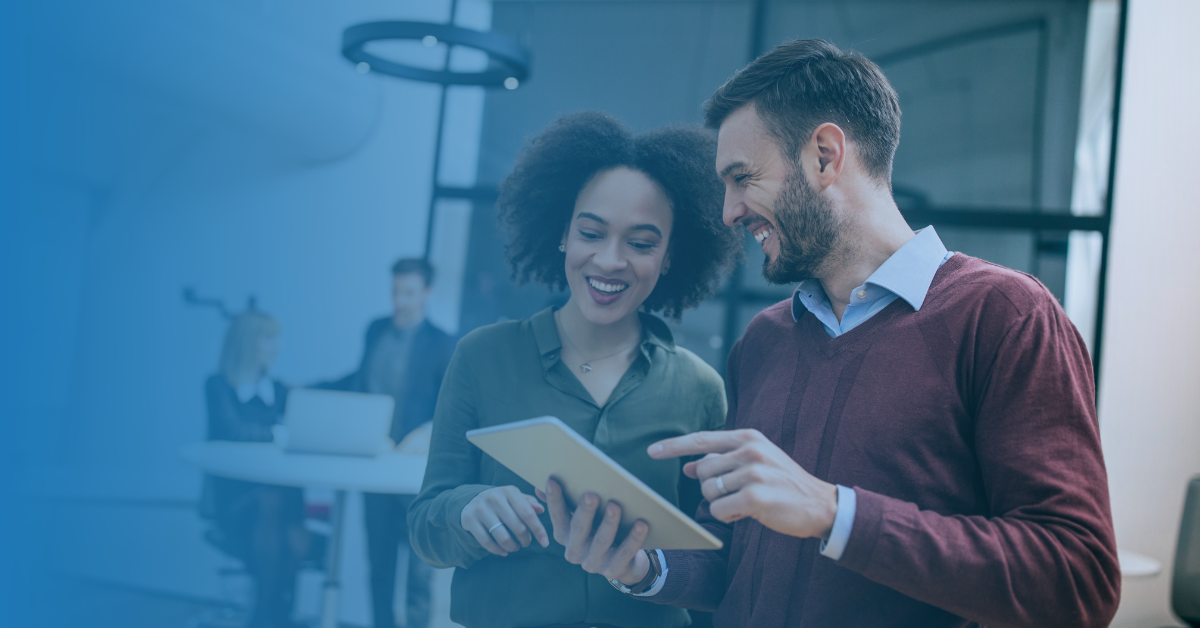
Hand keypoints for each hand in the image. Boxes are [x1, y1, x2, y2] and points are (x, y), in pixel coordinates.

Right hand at [460, 486, 548, 556]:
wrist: (472, 501)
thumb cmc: (501, 501)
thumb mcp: (514, 497)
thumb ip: (529, 503)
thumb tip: (541, 509)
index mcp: (509, 491)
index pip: (528, 513)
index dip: (538, 530)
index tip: (545, 542)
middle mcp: (494, 498)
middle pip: (517, 526)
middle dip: (525, 539)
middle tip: (526, 543)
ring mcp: (481, 509)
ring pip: (502, 537)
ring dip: (512, 546)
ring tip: (515, 547)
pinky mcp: (470, 520)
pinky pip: (486, 542)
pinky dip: (497, 550)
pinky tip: (503, 552)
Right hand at [538, 479, 649, 584]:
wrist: (623, 563)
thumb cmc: (598, 531)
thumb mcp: (581, 519)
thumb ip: (564, 503)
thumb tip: (539, 486)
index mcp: (564, 536)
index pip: (557, 516)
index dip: (554, 500)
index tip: (553, 481)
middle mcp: (575, 551)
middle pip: (578, 529)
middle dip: (585, 511)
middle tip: (591, 494)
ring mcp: (594, 563)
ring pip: (602, 541)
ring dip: (609, 523)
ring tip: (615, 506)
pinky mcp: (613, 570)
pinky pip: (625, 553)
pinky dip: (634, 539)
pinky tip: (641, 524)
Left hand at [648, 429, 837, 539]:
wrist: (820, 503)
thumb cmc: (782, 483)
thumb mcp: (754, 463)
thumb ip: (722, 460)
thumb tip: (688, 465)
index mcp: (748, 437)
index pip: (701, 439)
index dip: (673, 446)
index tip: (651, 451)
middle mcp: (750, 450)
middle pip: (702, 471)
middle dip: (710, 487)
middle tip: (733, 494)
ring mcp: (753, 472)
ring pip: (709, 491)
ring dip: (720, 503)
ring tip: (743, 503)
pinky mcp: (756, 497)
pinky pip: (718, 509)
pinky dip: (727, 516)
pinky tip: (745, 514)